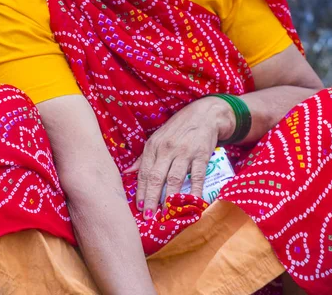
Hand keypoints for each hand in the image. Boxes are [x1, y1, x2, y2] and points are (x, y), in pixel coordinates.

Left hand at [124, 96, 234, 218]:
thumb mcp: (157, 138)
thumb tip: (127, 173)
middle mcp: (167, 149)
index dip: (141, 192)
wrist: (203, 114)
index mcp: (153, 146)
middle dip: (151, 199)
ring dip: (170, 199)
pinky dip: (195, 192)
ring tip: (167, 215)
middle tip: (149, 217)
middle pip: (156, 178)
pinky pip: (197, 177)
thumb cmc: (177, 129)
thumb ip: (143, 158)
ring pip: (174, 179)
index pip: (144, 172)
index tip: (139, 208)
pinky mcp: (201, 155)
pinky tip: (193, 204)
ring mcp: (184, 152)